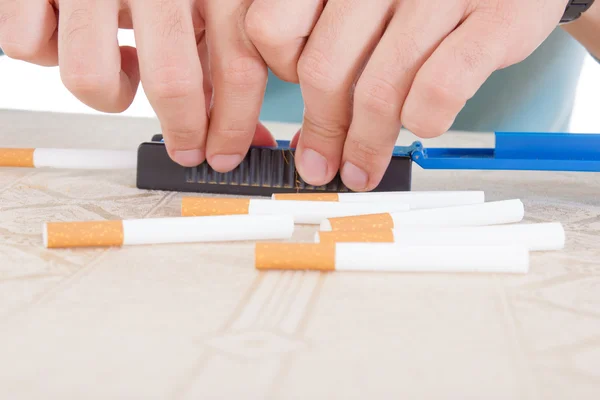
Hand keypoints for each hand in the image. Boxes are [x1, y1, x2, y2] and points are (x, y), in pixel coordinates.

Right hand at [0, 0, 275, 169]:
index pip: (237, 65)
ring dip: (110, 92)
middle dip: (183, 129)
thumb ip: (222, 55)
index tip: (223, 154)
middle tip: (185, 146)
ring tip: (123, 66)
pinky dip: (46, 51)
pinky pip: (27, 47)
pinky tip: (70, 31)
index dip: (232, 125)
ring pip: (90, 77)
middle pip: (173, 80)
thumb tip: (246, 132)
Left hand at [246, 0, 568, 190]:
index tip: (296, 100)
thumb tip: (308, 132)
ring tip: (362, 168)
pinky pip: (439, 88)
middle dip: (322, 132)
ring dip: (366, 144)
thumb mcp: (370, 0)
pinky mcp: (496, 17)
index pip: (271, 28)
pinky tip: (423, 125)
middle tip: (322, 163)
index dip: (281, 74)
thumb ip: (333, 43)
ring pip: (378, 89)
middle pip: (322, 70)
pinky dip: (425, 121)